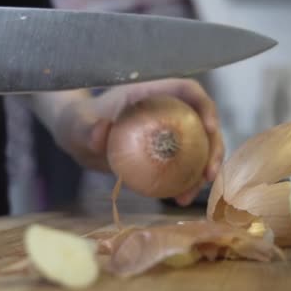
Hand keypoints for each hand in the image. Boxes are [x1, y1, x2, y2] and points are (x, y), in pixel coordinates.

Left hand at [42, 79, 224, 205]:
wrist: (77, 139)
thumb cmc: (78, 123)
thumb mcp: (78, 125)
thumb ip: (87, 128)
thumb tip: (101, 132)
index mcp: (152, 93)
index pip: (189, 91)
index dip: (206, 106)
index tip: (210, 128)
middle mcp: (167, 111)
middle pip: (202, 124)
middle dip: (214, 148)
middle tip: (209, 174)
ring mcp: (169, 133)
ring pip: (199, 148)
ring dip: (202, 171)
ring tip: (190, 195)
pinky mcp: (165, 153)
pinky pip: (183, 166)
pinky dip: (185, 183)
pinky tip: (178, 200)